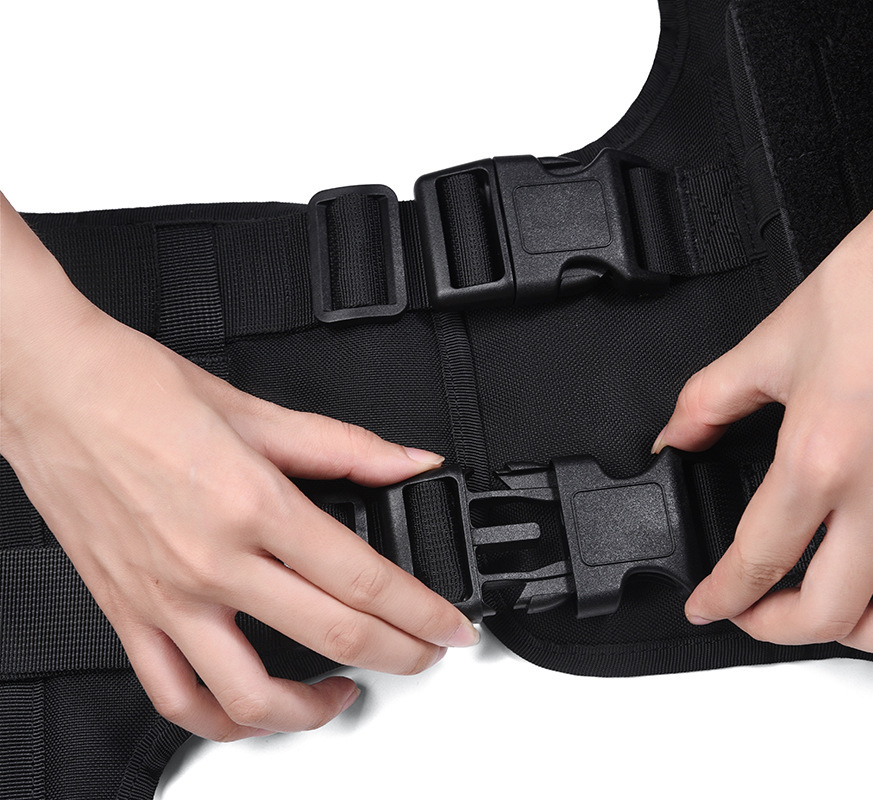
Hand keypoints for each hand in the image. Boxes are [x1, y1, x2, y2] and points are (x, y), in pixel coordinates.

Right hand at [1, 199, 477, 740]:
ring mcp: (168, 597)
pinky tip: (253, 706)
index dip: (423, 613)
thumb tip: (408, 462)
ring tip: (344, 693)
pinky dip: (223, 719)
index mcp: (254, 504)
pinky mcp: (130, 615)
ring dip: (312, 710)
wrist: (50, 389)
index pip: (365, 579)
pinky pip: (176, 696)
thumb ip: (345, 447)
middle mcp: (213, 561)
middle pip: (333, 636)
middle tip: (425, 654)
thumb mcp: (257, 410)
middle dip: (400, 656)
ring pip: (250, 696)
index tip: (451, 628)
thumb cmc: (138, 390)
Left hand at [653, 192, 872, 653]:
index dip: (723, 597)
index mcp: (820, 458)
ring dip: (865, 638)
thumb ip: (708, 401)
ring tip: (838, 617)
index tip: (710, 606)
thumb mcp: (768, 347)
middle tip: (760, 611)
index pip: (758, 560)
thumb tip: (675, 436)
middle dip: (778, 628)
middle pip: (829, 613)